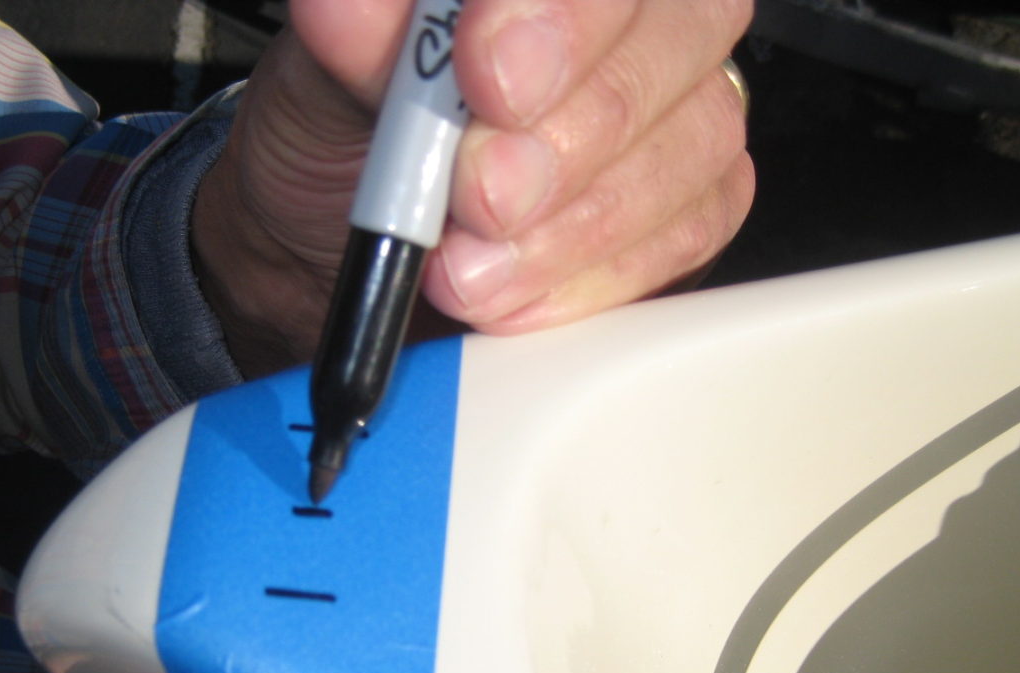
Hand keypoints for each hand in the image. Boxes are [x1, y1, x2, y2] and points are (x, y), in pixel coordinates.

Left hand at [193, 0, 753, 376]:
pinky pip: (689, 234)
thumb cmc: (355, 130)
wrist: (354, 237)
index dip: (559, 17)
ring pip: (688, 148)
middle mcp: (637, 11)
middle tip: (477, 201)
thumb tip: (343, 8)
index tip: (488, 83)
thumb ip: (351, 32)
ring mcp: (682, 102)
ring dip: (566, 231)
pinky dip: (591, 280)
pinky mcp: (696, 201)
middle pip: (671, 43)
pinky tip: (515, 297)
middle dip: (563, 142)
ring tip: (466, 269)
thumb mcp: (324, 72)